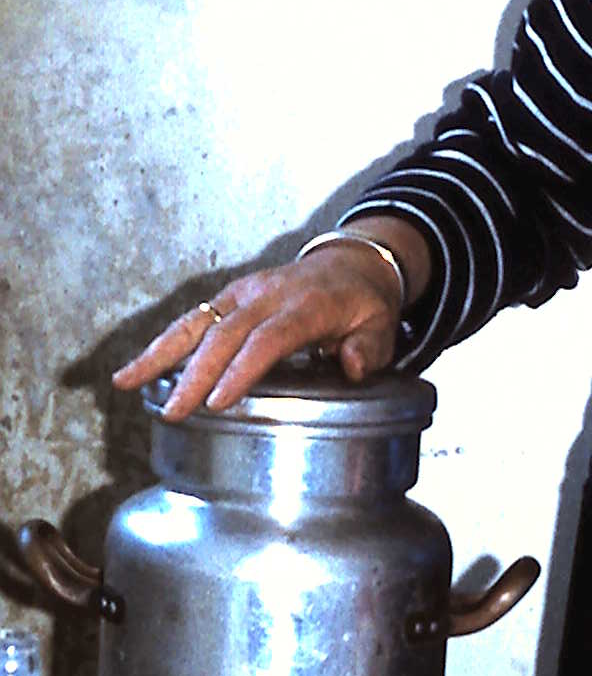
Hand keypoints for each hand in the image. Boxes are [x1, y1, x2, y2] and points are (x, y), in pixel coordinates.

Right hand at [111, 223, 427, 421]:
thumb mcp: (382, 325)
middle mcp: (267, 296)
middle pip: (224, 335)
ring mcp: (243, 294)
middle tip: (175, 411)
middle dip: (195, 374)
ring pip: (196, 322)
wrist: (351, 263)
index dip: (242, 369)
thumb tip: (353, 365)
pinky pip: (192, 320)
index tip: (219, 401)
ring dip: (159, 353)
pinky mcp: (229, 298)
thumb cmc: (364, 303)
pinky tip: (135, 370)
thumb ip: (370, 348)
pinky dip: (161, 344)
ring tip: (125, 381)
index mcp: (306, 306)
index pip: (269, 338)